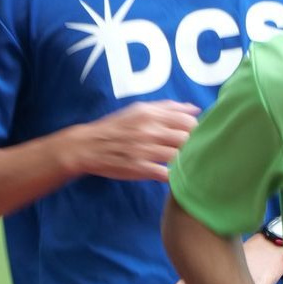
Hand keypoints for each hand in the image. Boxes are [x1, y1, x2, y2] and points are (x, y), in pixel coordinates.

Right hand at [72, 100, 199, 181]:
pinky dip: (171, 176)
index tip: (188, 135)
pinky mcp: (139, 169)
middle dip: (188, 145)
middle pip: (186, 139)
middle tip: (182, 150)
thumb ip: (167, 108)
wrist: (88, 146)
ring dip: (180, 161)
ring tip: (175, 162)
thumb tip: (195, 109)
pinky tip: (166, 173)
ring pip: (178, 156)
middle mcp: (149, 130)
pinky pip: (166, 174)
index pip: (187, 121)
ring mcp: (144, 151)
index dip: (193, 129)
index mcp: (150, 114)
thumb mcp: (138, 110)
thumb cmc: (115, 128)